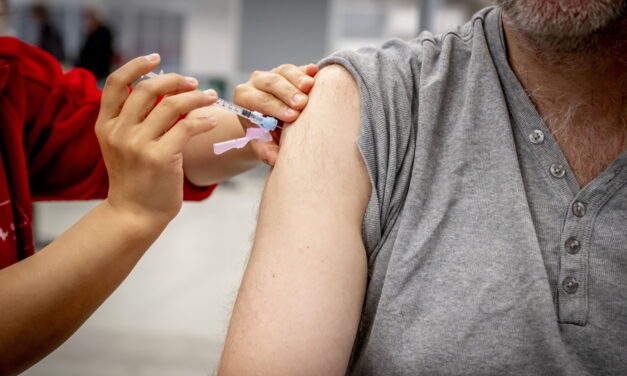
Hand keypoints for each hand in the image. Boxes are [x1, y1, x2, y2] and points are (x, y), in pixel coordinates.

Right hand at [95, 53, 217, 226]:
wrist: (134, 214)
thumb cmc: (136, 179)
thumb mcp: (123, 146)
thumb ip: (134, 120)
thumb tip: (163, 92)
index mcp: (106, 125)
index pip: (116, 83)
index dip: (136, 66)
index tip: (156, 58)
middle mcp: (119, 132)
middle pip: (147, 89)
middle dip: (174, 80)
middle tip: (193, 82)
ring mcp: (138, 145)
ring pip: (171, 105)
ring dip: (196, 96)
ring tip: (210, 96)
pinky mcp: (160, 158)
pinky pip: (187, 127)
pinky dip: (203, 119)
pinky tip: (211, 119)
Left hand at [234, 63, 318, 164]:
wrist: (273, 124)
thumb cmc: (266, 134)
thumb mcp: (263, 142)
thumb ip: (266, 149)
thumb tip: (274, 159)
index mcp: (244, 97)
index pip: (257, 99)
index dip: (274, 106)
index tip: (291, 116)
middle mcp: (257, 81)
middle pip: (271, 81)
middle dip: (287, 92)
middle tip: (302, 104)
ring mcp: (275, 72)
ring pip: (285, 71)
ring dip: (298, 79)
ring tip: (310, 87)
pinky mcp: (292, 71)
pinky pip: (300, 67)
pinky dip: (308, 70)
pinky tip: (316, 72)